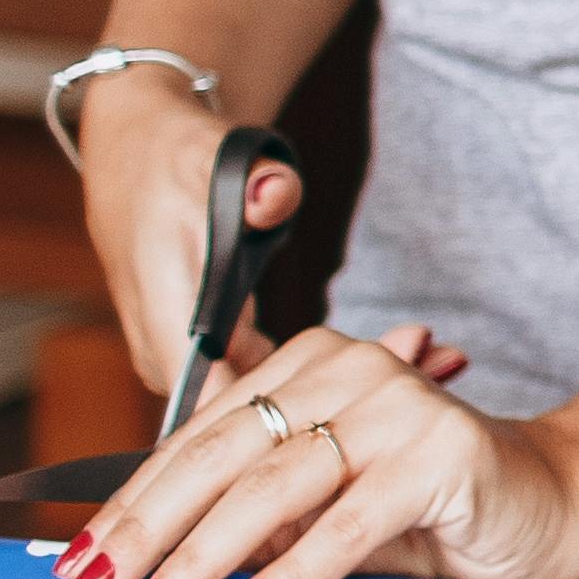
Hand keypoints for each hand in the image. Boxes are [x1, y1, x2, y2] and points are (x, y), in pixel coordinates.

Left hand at [57, 324, 578, 578]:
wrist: (558, 504)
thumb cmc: (432, 515)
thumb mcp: (324, 515)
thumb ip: (252, 524)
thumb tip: (143, 570)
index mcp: (310, 366)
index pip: (198, 437)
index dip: (131, 502)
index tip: (76, 562)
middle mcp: (350, 369)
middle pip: (221, 454)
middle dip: (147, 531)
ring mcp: (399, 405)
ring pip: (273, 486)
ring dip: (203, 558)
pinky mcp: (442, 453)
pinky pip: (348, 521)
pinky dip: (294, 571)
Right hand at [76, 112, 468, 422]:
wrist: (136, 154)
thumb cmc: (173, 161)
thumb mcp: (213, 160)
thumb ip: (255, 187)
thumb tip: (275, 197)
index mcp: (169, 319)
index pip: (224, 413)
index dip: (299, 424)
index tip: (382, 406)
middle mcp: (171, 354)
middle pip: (263, 408)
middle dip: (353, 397)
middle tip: (442, 364)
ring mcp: (188, 358)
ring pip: (273, 395)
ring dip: (353, 383)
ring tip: (442, 358)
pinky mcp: (208, 350)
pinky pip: (270, 373)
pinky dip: (331, 367)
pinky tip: (407, 350)